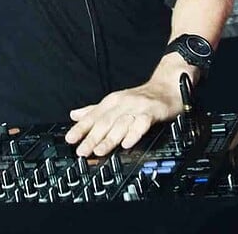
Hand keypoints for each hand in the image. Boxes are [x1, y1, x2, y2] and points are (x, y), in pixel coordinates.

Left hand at [64, 69, 188, 156]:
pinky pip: (142, 123)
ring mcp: (137, 107)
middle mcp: (122, 103)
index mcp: (111, 102)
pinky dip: (134, 133)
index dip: (80, 128)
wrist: (167, 87)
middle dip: (91, 137)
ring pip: (120, 124)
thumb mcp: (115, 102)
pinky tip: (127, 143)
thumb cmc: (141, 97)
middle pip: (104, 122)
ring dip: (109, 139)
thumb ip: (95, 110)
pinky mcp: (152, 112)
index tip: (70, 139)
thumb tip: (74, 115)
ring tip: (99, 151)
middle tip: (81, 151)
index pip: (92, 116)